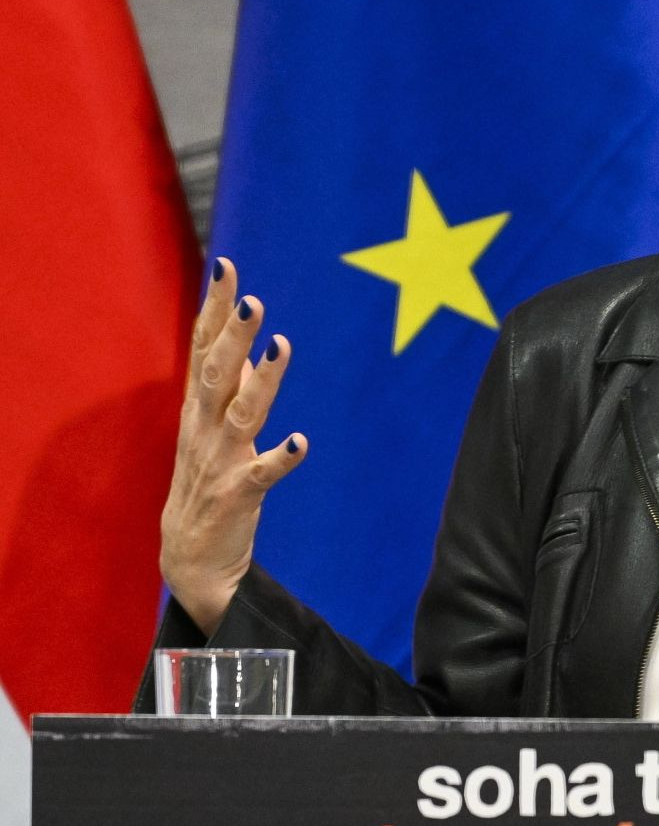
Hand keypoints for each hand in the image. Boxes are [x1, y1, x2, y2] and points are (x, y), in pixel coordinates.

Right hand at [158, 258, 307, 634]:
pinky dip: (280, 459)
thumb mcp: (212, 427)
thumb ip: (230, 386)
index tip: (226, 268)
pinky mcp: (239, 496)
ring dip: (263, 382)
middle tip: (252, 300)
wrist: (190, 557)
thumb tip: (249, 341)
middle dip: (233, 336)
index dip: (213, 309)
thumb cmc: (209, 480)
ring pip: (242, 415)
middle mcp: (203, 430)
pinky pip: (262, 475)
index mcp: (197, 409)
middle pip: (217, 375)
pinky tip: (301, 443)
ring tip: (280, 348)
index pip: (203, 349)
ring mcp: (220, 462)